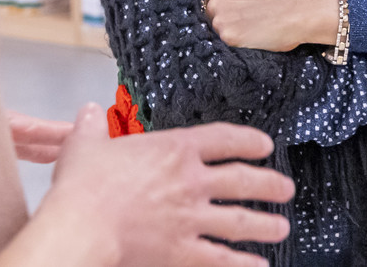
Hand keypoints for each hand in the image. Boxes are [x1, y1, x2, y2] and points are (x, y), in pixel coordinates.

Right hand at [18, 103, 292, 266]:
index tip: (265, 145)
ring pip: (240, 220)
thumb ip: (92, 129)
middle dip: (269, 184)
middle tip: (286, 188)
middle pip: (243, 180)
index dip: (249, 141)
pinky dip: (241, 263)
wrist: (80, 227)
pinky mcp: (181, 251)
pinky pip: (220, 258)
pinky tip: (258, 265)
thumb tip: (88, 115)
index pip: (225, 139)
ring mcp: (190, 217)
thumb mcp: (84, 146)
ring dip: (265, 224)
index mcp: (175, 149)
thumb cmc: (81, 188)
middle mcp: (192, 181)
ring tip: (282, 227)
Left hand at [205, 0, 338, 51]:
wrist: (294, 14)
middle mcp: (214, 4)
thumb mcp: (244, 0)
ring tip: (248, 37)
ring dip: (227, 41)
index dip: (217, 20)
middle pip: (205, 26)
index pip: (203, 12)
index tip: (231, 23)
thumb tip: (217, 26)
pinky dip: (235, 49)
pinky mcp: (228, 36)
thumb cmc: (275, 8)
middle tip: (242, 31)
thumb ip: (228, 8)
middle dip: (219, 31)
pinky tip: (249, 43)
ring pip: (214, 39)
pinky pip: (223, 49)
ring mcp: (219, 21)